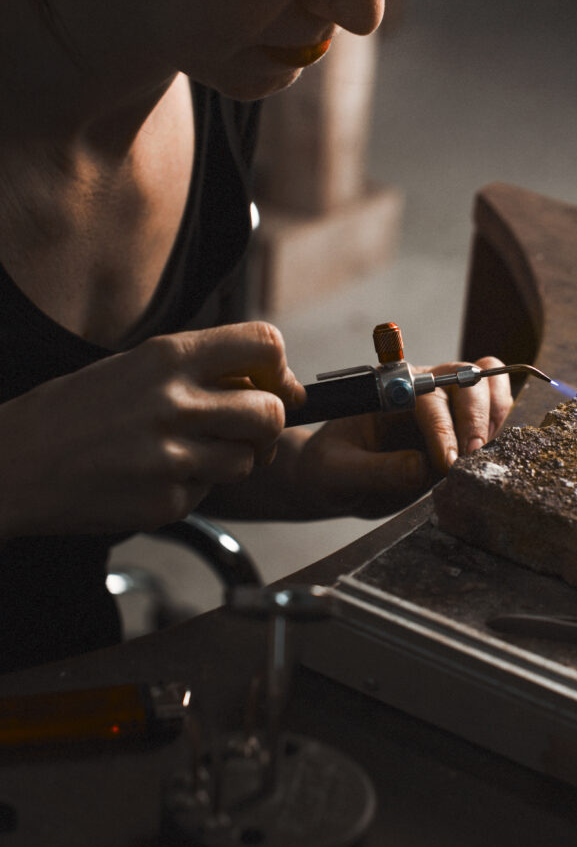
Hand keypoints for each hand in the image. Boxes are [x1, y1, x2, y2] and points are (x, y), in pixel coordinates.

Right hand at [0, 322, 303, 537]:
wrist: (13, 462)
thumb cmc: (74, 411)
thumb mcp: (134, 366)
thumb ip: (199, 369)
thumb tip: (270, 383)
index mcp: (168, 357)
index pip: (264, 346)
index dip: (280, 370)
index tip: (276, 387)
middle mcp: (175, 403)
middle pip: (271, 413)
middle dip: (267, 426)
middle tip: (243, 433)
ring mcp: (171, 457)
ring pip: (247, 460)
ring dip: (230, 460)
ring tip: (183, 454)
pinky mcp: (165, 501)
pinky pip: (208, 493)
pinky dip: (190, 488)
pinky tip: (150, 477)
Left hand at [294, 355, 511, 518]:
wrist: (337, 481)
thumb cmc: (330, 470)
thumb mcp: (338, 473)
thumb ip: (377, 470)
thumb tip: (421, 467)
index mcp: (388, 391)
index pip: (427, 397)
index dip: (441, 427)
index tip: (446, 462)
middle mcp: (421, 390)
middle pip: (467, 381)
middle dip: (475, 418)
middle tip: (471, 458)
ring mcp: (444, 407)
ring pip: (488, 388)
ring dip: (493, 418)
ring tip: (482, 456)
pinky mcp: (460, 429)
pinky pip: (493, 415)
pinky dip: (500, 429)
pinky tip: (489, 457)